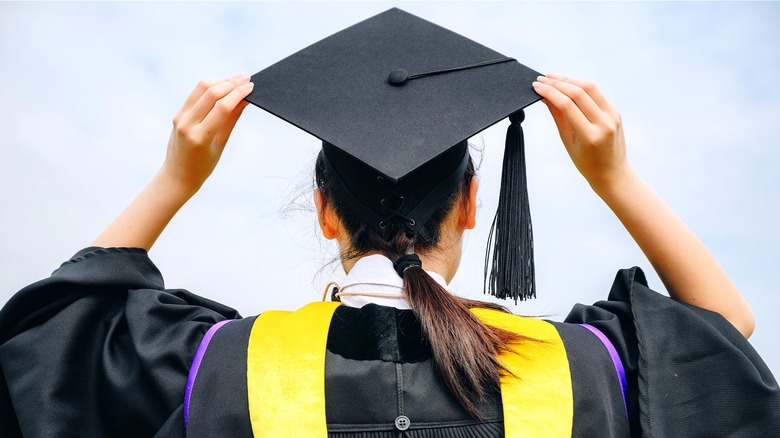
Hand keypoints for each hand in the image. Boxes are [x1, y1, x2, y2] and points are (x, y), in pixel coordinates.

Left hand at [91, 75, 253, 250]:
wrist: (178, 176)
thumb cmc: (203, 166)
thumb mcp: (221, 144)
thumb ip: (231, 119)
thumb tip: (244, 99)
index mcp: (200, 137)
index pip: (221, 107)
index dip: (238, 93)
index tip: (251, 87)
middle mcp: (187, 124)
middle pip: (210, 93)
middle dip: (230, 83)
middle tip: (246, 79)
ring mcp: (180, 117)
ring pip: (201, 88)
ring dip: (220, 81)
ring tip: (237, 80)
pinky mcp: (178, 114)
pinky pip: (195, 94)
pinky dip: (210, 87)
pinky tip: (223, 86)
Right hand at [532, 74, 627, 193]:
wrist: (612, 173)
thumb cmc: (586, 162)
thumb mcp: (568, 142)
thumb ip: (558, 116)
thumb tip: (545, 96)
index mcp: (590, 136)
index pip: (567, 105)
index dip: (550, 92)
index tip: (536, 86)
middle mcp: (604, 123)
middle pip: (579, 92)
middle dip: (557, 82)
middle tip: (541, 79)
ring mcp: (613, 116)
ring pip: (590, 87)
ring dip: (569, 79)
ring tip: (552, 77)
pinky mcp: (615, 111)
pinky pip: (596, 93)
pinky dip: (580, 86)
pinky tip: (567, 85)